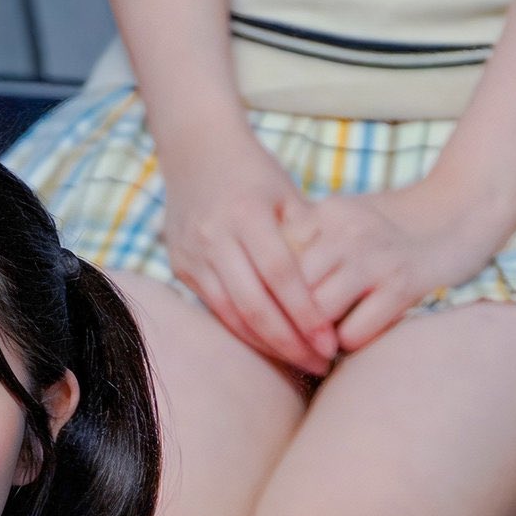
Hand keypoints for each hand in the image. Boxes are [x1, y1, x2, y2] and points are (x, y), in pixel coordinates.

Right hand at [160, 134, 338, 374]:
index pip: (281, 275)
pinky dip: (244, 333)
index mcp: (246, 213)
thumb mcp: (285, 193)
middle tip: (320, 364)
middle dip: (290, 341)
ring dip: (267, 346)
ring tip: (300, 362)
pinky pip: (216, 311)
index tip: (330, 342)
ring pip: (232, 316)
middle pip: (255, 305)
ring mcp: (193, 256)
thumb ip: (306, 237)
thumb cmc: (254, 173)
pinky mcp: (182, 269)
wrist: (196, 151)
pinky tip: (270, 346)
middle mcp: (215, 237)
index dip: (306, 313)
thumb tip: (334, 286)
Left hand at [281, 178, 507, 353]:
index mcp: (326, 213)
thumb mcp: (343, 221)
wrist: (464, 210)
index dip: (271, 297)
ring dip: (318, 338)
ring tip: (327, 340)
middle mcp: (347, 231)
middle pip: (291, 293)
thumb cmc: (391, 228)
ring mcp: (376, 257)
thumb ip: (304, 245)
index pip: (275, 265)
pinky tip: (360, 335)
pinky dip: (350, 345)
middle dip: (290, 323)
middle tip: (297, 340)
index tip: (274, 315)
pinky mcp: (403, 285)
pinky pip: (352, 335)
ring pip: (316, 315)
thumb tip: (257, 290)